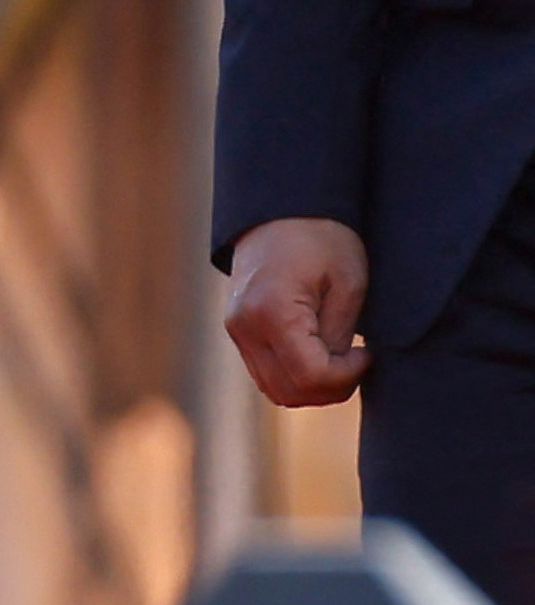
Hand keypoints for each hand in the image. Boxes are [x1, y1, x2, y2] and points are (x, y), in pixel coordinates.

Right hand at [225, 214, 373, 408]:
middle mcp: (245, 327)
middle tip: (357, 362)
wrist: (280, 212)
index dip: (347, 376)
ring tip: (340, 361)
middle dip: (331, 388)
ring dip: (312, 387)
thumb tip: (338, 370)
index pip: (310, 376)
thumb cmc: (322, 239)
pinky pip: (266, 375)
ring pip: (275, 390)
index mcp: (272, 312)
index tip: (367, 353)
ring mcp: (236, 332)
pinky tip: (319, 355)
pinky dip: (295, 377)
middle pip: (289, 392)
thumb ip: (340, 335)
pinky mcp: (239, 332)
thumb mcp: (348, 284)